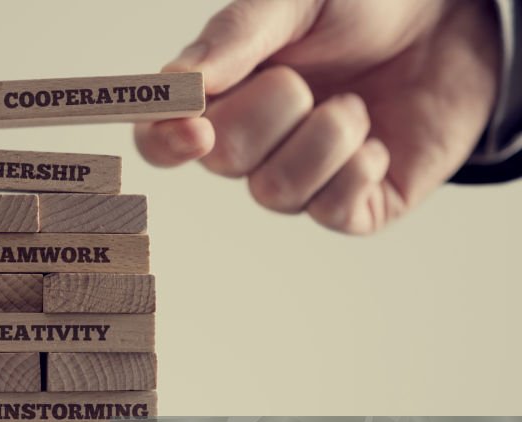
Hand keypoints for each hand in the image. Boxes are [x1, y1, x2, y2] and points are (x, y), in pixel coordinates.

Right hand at [135, 0, 500, 234]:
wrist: (451, 20)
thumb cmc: (363, 6)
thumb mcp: (296, 0)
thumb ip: (237, 36)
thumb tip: (182, 83)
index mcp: (222, 95)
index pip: (160, 139)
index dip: (165, 141)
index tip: (194, 126)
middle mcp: (253, 145)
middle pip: (223, 159)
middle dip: (268, 113)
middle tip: (303, 80)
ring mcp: (302, 178)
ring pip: (276, 191)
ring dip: (323, 139)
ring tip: (354, 104)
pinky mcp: (354, 205)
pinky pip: (333, 212)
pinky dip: (357, 170)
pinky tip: (377, 140)